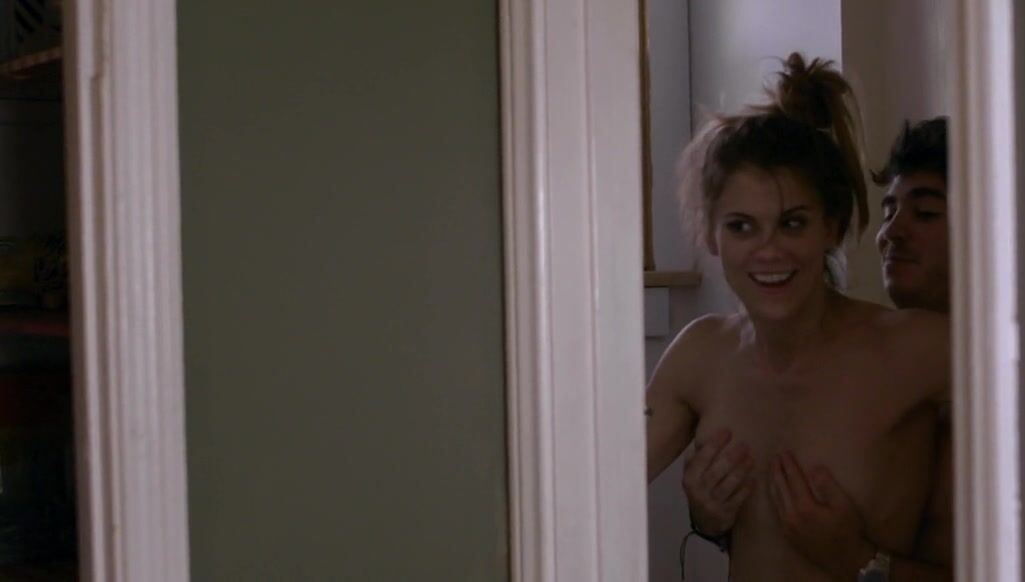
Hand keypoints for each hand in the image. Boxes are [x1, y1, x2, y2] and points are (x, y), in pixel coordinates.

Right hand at [681, 428, 755, 535]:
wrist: (705, 521)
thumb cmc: (701, 489)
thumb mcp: (693, 475)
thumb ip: (696, 459)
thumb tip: (703, 436)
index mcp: (690, 478)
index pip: (701, 458)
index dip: (714, 444)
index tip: (727, 432)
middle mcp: (698, 491)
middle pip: (716, 472)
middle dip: (731, 457)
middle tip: (744, 445)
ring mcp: (711, 504)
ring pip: (728, 485)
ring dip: (741, 471)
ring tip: (751, 459)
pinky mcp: (725, 513)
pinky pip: (737, 500)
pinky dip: (746, 489)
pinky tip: (754, 479)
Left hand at [769, 452, 875, 580]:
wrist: (844, 560)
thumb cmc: (847, 531)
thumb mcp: (844, 506)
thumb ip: (828, 486)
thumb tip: (815, 468)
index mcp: (805, 507)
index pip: (793, 480)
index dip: (789, 465)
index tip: (784, 452)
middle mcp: (791, 515)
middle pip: (780, 487)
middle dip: (777, 470)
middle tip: (775, 457)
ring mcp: (787, 526)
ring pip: (775, 499)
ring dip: (773, 482)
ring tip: (772, 469)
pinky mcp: (787, 533)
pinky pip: (776, 510)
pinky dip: (774, 497)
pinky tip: (774, 491)